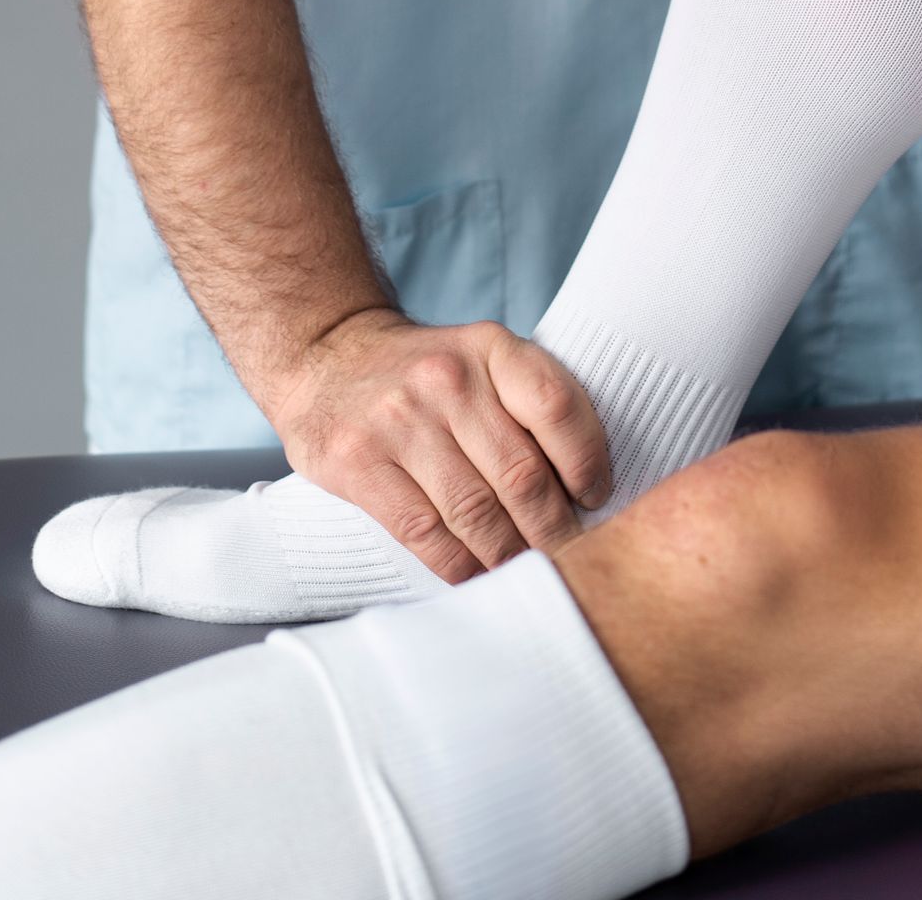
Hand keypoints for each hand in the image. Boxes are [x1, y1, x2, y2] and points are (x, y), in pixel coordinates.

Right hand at [264, 306, 609, 581]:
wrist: (327, 355)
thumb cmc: (424, 371)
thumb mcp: (480, 356)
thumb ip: (525, 403)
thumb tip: (582, 486)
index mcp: (490, 348)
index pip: (557, 406)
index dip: (587, 462)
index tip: (594, 498)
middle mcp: (447, 379)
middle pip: (520, 473)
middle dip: (552, 529)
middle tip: (568, 555)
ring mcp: (399, 420)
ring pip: (475, 511)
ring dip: (508, 554)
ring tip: (526, 571)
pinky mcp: (358, 461)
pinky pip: (424, 531)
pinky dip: (458, 565)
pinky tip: (476, 574)